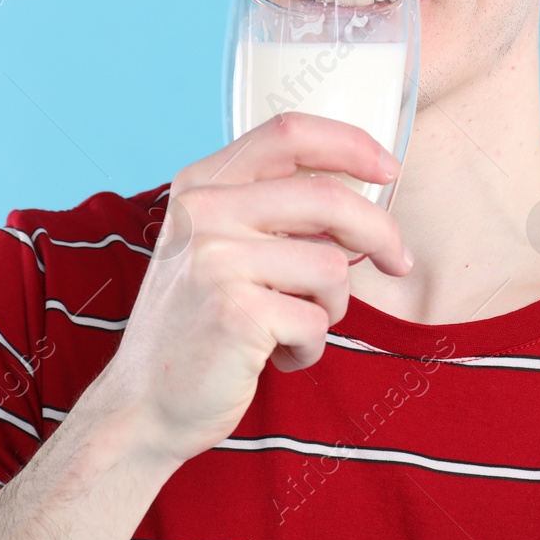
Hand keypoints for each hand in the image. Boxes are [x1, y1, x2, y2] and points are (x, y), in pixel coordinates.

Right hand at [94, 112, 412, 469]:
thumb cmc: (195, 325)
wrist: (141, 405)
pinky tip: (275, 356)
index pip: (289, 133)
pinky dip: (309, 348)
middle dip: (380, 233)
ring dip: (331, 308)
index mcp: (202, 183)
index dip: (351, 144)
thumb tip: (361, 190)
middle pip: (328, 197)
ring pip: (333, 267)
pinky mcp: (236, 313)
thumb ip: (266, 210)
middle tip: (398, 262)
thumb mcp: (212, 244)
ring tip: (291, 327)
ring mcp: (216, 261)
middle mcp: (204, 211)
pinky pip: (317, 322)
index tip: (387, 168)